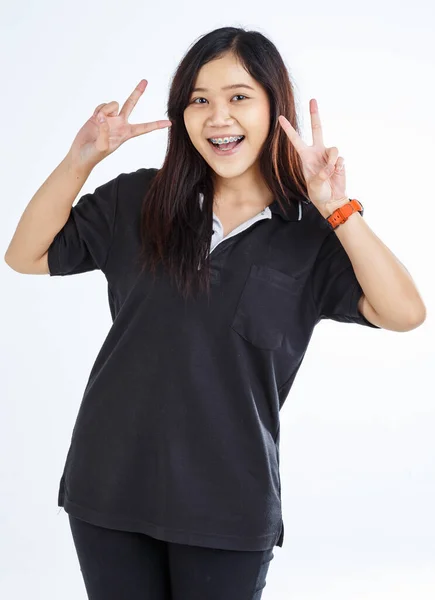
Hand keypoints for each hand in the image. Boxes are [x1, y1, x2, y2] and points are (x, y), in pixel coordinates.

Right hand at [69, 80, 171, 170]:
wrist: (81, 154)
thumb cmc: (94, 155)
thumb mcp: (102, 147)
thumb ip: (104, 132)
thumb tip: (103, 117)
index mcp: (126, 133)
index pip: (144, 128)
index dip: (156, 125)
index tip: (170, 123)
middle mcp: (120, 123)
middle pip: (130, 104)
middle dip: (137, 92)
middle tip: (145, 81)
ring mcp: (110, 118)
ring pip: (112, 104)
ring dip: (105, 110)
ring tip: (98, 122)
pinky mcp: (99, 114)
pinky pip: (101, 105)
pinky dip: (97, 110)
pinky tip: (94, 119)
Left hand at [278, 99, 348, 217]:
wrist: (332, 200)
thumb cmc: (319, 194)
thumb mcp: (314, 186)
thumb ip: (321, 175)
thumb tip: (330, 165)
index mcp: (305, 157)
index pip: (296, 140)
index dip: (288, 129)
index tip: (280, 118)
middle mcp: (316, 152)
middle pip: (317, 128)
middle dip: (314, 114)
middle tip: (312, 100)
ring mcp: (328, 155)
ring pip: (333, 149)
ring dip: (331, 161)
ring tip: (330, 172)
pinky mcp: (339, 160)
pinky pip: (339, 159)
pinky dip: (338, 168)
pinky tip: (336, 174)